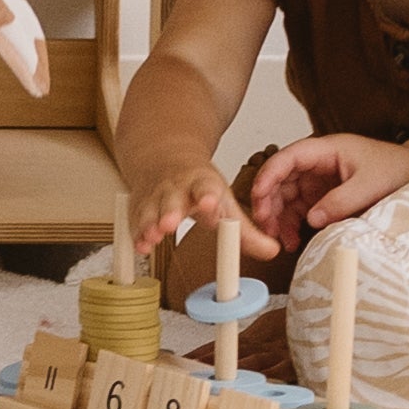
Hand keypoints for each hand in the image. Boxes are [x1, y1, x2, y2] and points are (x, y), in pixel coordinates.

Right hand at [120, 159, 256, 271]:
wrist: (165, 158)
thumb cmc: (199, 186)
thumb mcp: (224, 201)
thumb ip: (246, 230)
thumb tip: (273, 250)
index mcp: (202, 183)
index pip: (206, 187)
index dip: (207, 195)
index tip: (209, 203)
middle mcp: (177, 188)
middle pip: (173, 199)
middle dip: (171, 211)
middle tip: (171, 223)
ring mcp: (155, 197)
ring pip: (150, 209)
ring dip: (150, 223)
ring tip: (152, 236)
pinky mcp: (139, 207)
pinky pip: (135, 220)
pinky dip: (137, 232)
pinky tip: (140, 245)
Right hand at [245, 135, 408, 250]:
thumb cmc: (396, 170)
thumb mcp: (371, 186)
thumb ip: (341, 201)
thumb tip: (311, 218)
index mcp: (326, 149)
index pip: (288, 158)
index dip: (269, 176)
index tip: (259, 197)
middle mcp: (317, 163)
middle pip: (281, 179)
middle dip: (268, 203)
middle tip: (266, 228)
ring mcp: (318, 180)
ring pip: (285, 196)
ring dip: (278, 217)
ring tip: (281, 241)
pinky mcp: (322, 197)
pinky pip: (298, 210)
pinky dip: (291, 224)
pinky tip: (293, 240)